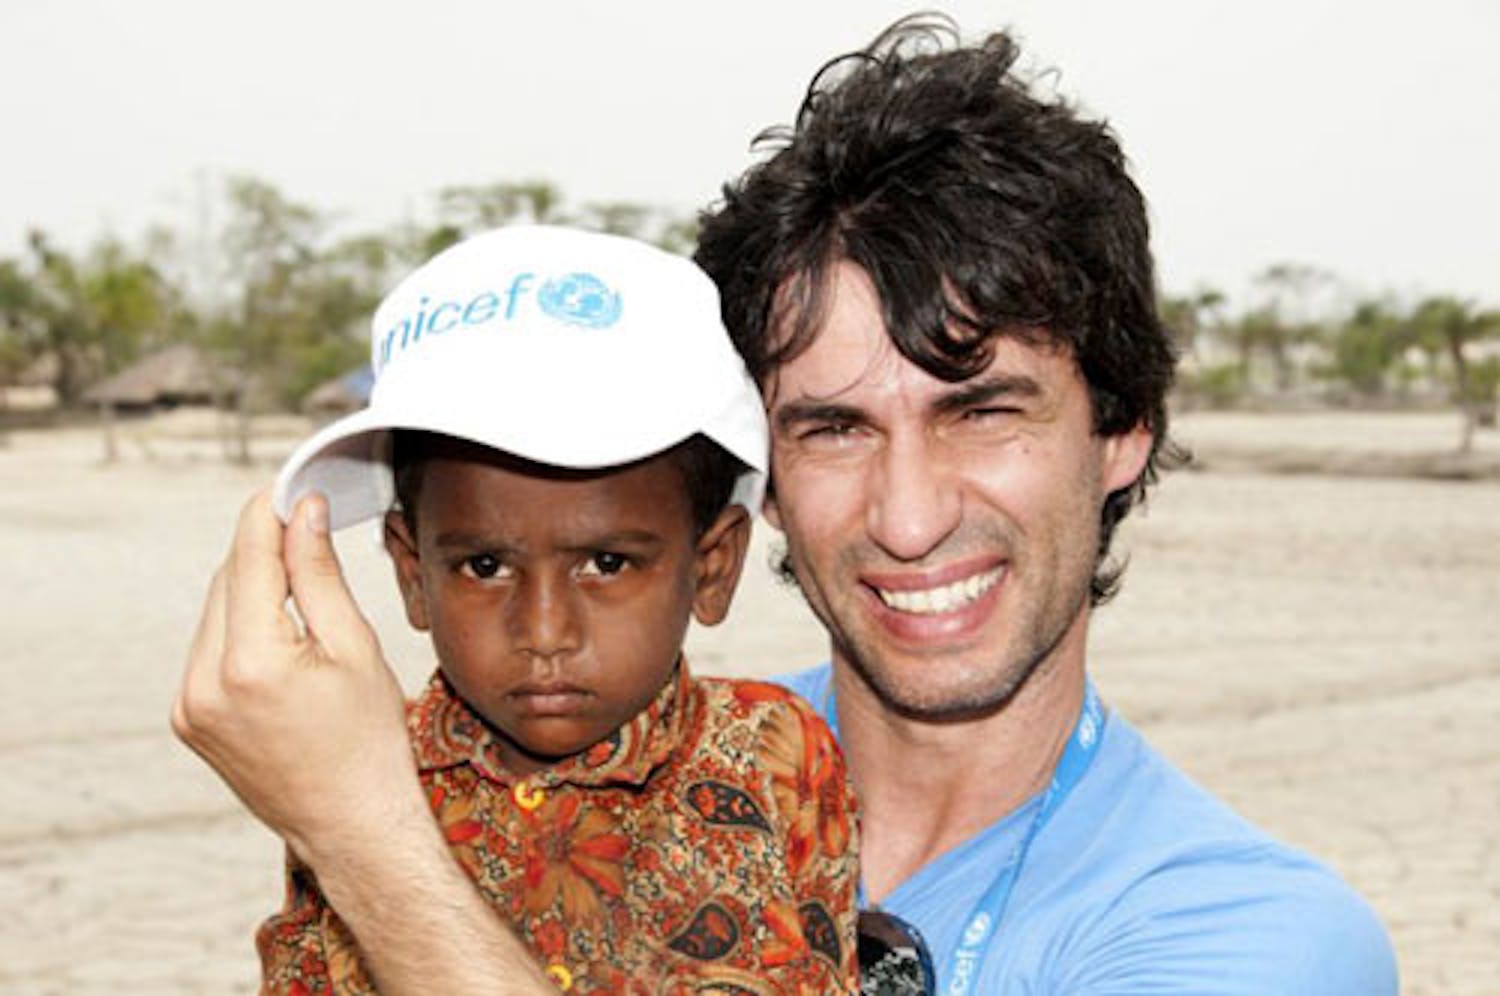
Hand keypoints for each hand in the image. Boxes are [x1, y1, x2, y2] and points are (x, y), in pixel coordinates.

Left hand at [172, 488, 424, 864]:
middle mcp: (203, 683)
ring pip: (214, 612)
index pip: (249, 558)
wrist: (352, 823)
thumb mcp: (355, 646)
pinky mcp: (187, 720)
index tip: (286, 485)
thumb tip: (303, 512)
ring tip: (302, 588)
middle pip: (227, 581)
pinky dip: (239, 629)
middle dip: (263, 549)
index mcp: (250, 662)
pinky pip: (208, 649)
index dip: (267, 514)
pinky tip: (280, 638)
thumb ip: (319, 573)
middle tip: (304, 523)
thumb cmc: (369, 741)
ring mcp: (188, 706)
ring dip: (251, 588)